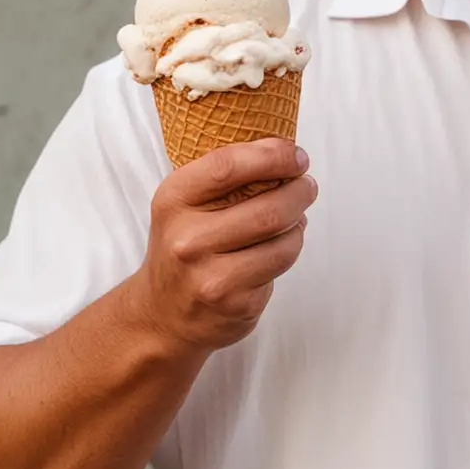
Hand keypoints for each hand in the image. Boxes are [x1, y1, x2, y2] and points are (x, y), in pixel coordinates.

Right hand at [134, 139, 316, 352]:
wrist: (162, 314)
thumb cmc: (184, 248)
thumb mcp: (185, 204)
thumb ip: (224, 177)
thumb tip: (286, 154)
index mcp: (173, 201)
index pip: (227, 165)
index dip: (272, 155)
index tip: (296, 155)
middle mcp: (187, 239)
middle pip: (268, 207)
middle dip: (300, 192)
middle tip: (307, 186)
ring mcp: (210, 275)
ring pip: (283, 238)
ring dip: (299, 223)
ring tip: (295, 217)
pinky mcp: (234, 302)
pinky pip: (281, 264)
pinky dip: (290, 248)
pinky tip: (279, 246)